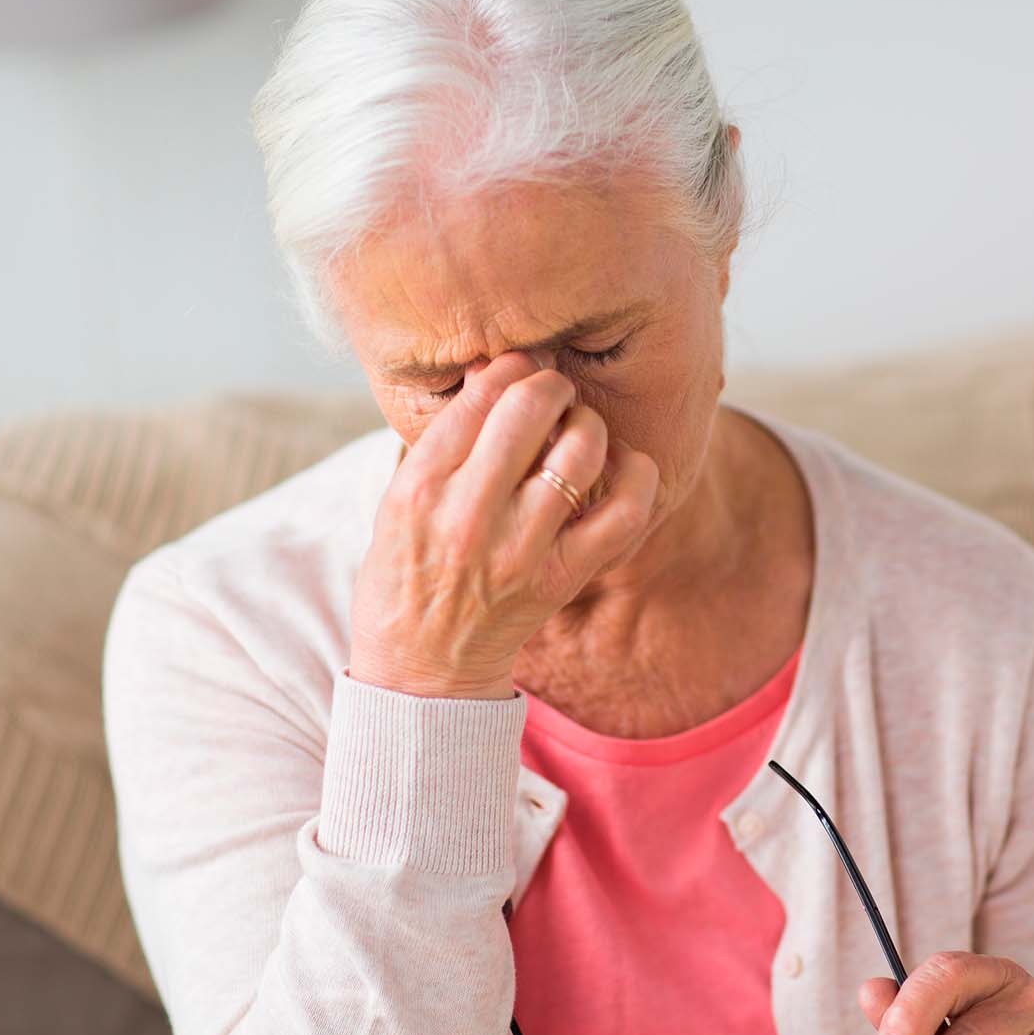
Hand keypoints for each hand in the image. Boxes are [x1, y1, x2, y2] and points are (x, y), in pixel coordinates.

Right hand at [347, 348, 659, 699]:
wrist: (421, 668)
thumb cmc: (407, 572)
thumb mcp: (397, 500)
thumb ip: (441, 440)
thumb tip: (492, 369)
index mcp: (421, 488)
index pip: (479, 397)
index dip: (510, 366)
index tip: (520, 366)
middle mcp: (469, 515)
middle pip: (530, 410)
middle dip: (551, 385)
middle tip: (554, 392)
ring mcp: (520, 550)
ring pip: (581, 451)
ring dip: (589, 425)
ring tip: (578, 430)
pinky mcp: (561, 580)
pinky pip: (623, 514)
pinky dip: (636, 477)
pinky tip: (623, 466)